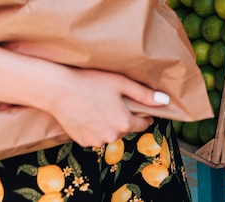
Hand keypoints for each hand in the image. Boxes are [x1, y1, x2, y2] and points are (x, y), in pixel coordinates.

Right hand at [47, 68, 169, 147]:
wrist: (59, 90)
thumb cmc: (92, 82)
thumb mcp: (121, 83)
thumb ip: (144, 95)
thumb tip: (165, 101)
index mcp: (124, 123)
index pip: (143, 124)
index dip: (144, 114)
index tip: (140, 106)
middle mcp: (112, 137)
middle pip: (125, 128)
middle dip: (124, 117)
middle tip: (115, 100)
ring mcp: (96, 141)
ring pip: (110, 133)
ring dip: (110, 123)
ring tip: (100, 104)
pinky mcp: (82, 142)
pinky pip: (96, 136)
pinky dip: (96, 127)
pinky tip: (89, 112)